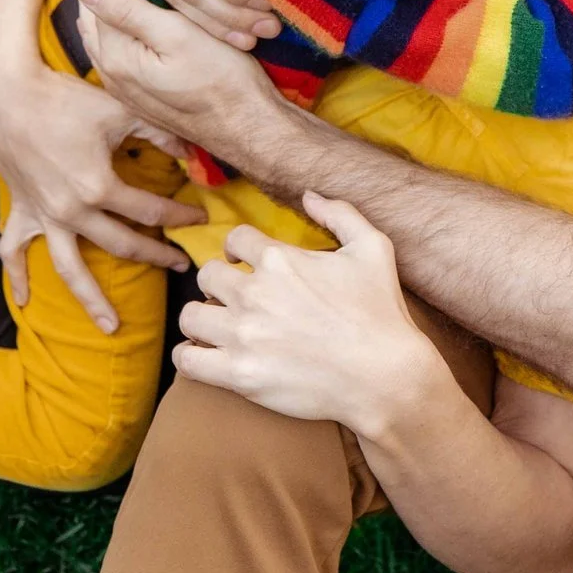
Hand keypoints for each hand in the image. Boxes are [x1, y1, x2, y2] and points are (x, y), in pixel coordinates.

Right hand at [0, 57, 205, 329]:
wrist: (7, 94)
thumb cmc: (63, 98)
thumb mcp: (119, 111)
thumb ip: (160, 133)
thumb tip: (192, 152)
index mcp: (98, 188)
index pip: (151, 210)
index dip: (180, 215)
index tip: (200, 218)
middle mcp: (71, 210)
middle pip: (122, 244)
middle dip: (155, 256)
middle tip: (180, 265)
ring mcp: (44, 215)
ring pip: (70, 267)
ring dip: (91, 298)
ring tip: (111, 327)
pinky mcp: (21, 210)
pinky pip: (14, 252)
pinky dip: (17, 276)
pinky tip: (24, 301)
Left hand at [74, 0, 286, 158]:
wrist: (248, 129)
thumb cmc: (221, 80)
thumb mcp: (176, 36)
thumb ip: (127, 9)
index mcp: (116, 55)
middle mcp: (112, 74)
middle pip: (95, 17)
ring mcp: (126, 88)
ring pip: (102, 37)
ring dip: (104, 6)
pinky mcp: (143, 96)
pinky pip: (117, 53)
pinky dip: (116, 28)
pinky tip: (126, 23)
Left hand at [175, 194, 450, 430]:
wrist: (385, 377)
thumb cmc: (381, 314)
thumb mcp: (373, 249)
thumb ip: (340, 214)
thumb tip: (309, 195)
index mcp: (280, 260)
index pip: (235, 239)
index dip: (238, 249)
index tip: (242, 263)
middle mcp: (254, 293)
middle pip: (206, 275)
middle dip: (218, 283)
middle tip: (233, 299)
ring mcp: (243, 335)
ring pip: (190, 315)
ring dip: (201, 319)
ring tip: (216, 328)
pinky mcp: (238, 374)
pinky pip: (187, 359)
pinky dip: (190, 356)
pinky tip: (206, 356)